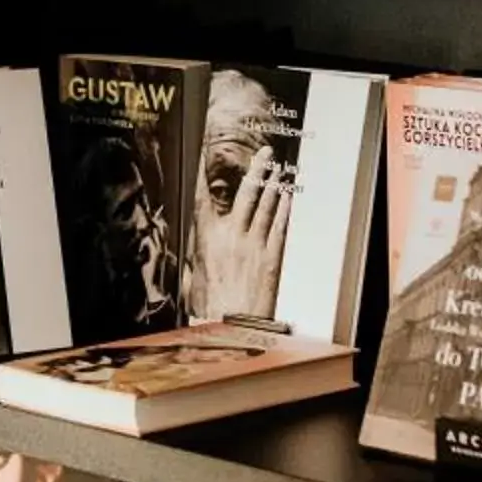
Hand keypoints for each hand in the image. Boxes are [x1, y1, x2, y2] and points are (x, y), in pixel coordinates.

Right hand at [194, 146, 293, 319]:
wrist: (231, 327)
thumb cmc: (209, 308)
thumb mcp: (193, 278)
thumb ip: (197, 259)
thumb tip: (196, 251)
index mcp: (207, 240)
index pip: (204, 198)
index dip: (204, 173)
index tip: (207, 154)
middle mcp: (232, 237)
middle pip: (246, 195)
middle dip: (256, 170)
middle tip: (265, 153)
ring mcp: (254, 245)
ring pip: (266, 207)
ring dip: (274, 186)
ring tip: (279, 170)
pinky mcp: (272, 257)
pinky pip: (279, 227)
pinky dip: (284, 210)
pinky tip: (287, 199)